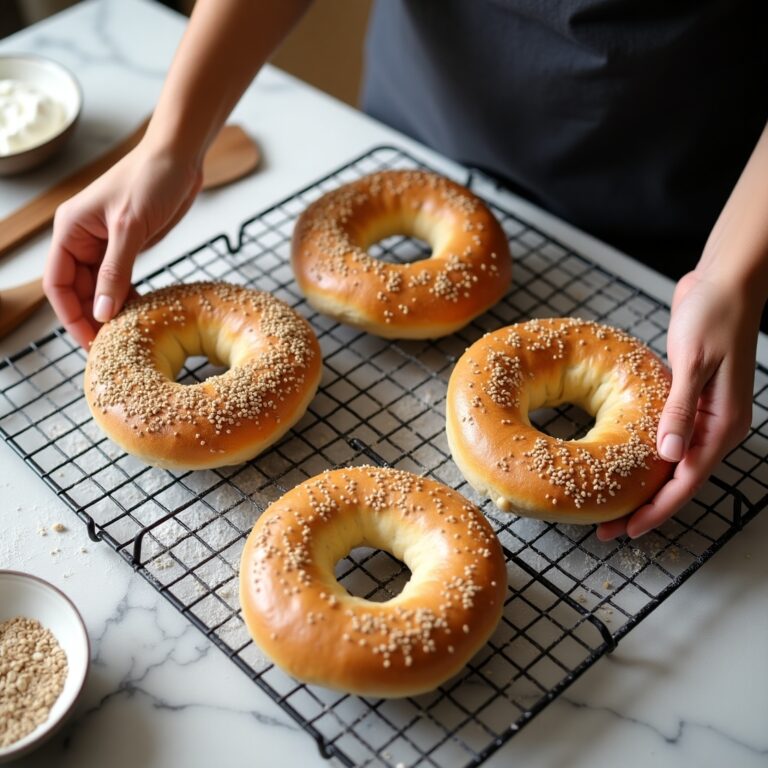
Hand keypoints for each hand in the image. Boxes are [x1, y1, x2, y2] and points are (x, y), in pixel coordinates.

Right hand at [43, 140, 202, 348]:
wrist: (180, 156)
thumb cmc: (151, 178)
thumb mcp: (130, 227)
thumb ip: (115, 271)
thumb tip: (102, 312)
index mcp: (70, 230)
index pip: (58, 283)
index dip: (71, 315)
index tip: (89, 341)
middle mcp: (83, 238)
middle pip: (78, 290)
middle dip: (92, 318)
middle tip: (112, 346)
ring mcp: (106, 243)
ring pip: (100, 288)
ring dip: (111, 310)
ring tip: (126, 335)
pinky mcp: (129, 245)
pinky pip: (121, 280)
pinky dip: (127, 297)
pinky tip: (140, 314)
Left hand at [597, 268, 759, 540]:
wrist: (724, 283)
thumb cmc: (713, 315)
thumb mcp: (693, 361)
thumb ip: (680, 409)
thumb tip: (667, 455)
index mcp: (722, 423)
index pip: (686, 481)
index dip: (657, 510)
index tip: (629, 530)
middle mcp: (717, 426)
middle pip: (678, 481)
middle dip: (646, 508)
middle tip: (609, 529)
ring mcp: (705, 415)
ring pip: (674, 465)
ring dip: (646, 488)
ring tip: (613, 508)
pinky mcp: (691, 401)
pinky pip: (671, 440)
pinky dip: (650, 460)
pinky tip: (627, 468)